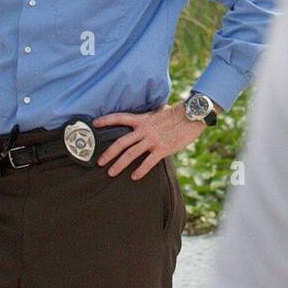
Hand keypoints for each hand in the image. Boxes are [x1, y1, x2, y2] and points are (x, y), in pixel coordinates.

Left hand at [93, 101, 215, 179]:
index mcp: (143, 119)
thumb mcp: (160, 111)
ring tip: (111, 172)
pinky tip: (135, 177)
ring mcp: (153, 140)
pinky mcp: (162, 149)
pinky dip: (140, 170)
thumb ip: (151, 116)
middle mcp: (144, 130)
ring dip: (119, 164)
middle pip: (121, 142)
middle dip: (108, 153)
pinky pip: (148, 162)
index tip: (94, 124)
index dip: (106, 120)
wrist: (193, 115)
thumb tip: (151, 115)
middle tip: (99, 162)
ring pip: (131, 154)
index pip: (120, 117)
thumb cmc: (179, 113)